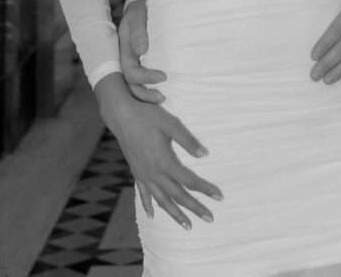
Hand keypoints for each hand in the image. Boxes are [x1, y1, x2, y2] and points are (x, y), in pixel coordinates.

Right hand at [95, 73, 221, 227]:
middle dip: (195, 208)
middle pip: (178, 196)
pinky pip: (143, 194)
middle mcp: (154, 173)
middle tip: (210, 219)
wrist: (120, 115)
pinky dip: (148, 206)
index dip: (206, 189)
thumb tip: (205, 155)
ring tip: (187, 226)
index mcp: (165, 162)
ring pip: (161, 200)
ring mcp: (143, 175)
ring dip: (175, 214)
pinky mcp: (136, 172)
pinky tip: (152, 216)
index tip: (220, 197)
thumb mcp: (171, 124)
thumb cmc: (147, 116)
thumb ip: (188, 140)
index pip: (190, 181)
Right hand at [119, 0, 165, 103]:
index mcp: (124, 53)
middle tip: (163, 97)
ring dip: (147, 95)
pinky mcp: (142, 64)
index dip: (146, 78)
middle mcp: (127, 61)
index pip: (131, 73)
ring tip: (163, 98)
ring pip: (135, 87)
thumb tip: (142, 50)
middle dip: (145, 94)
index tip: (163, 76)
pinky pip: (143, 81)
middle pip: (131, 86)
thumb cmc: (140, 12)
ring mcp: (134, 63)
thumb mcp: (137, 17)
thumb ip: (138, 32)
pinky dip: (151, 88)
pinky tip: (163, 91)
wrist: (142, 8)